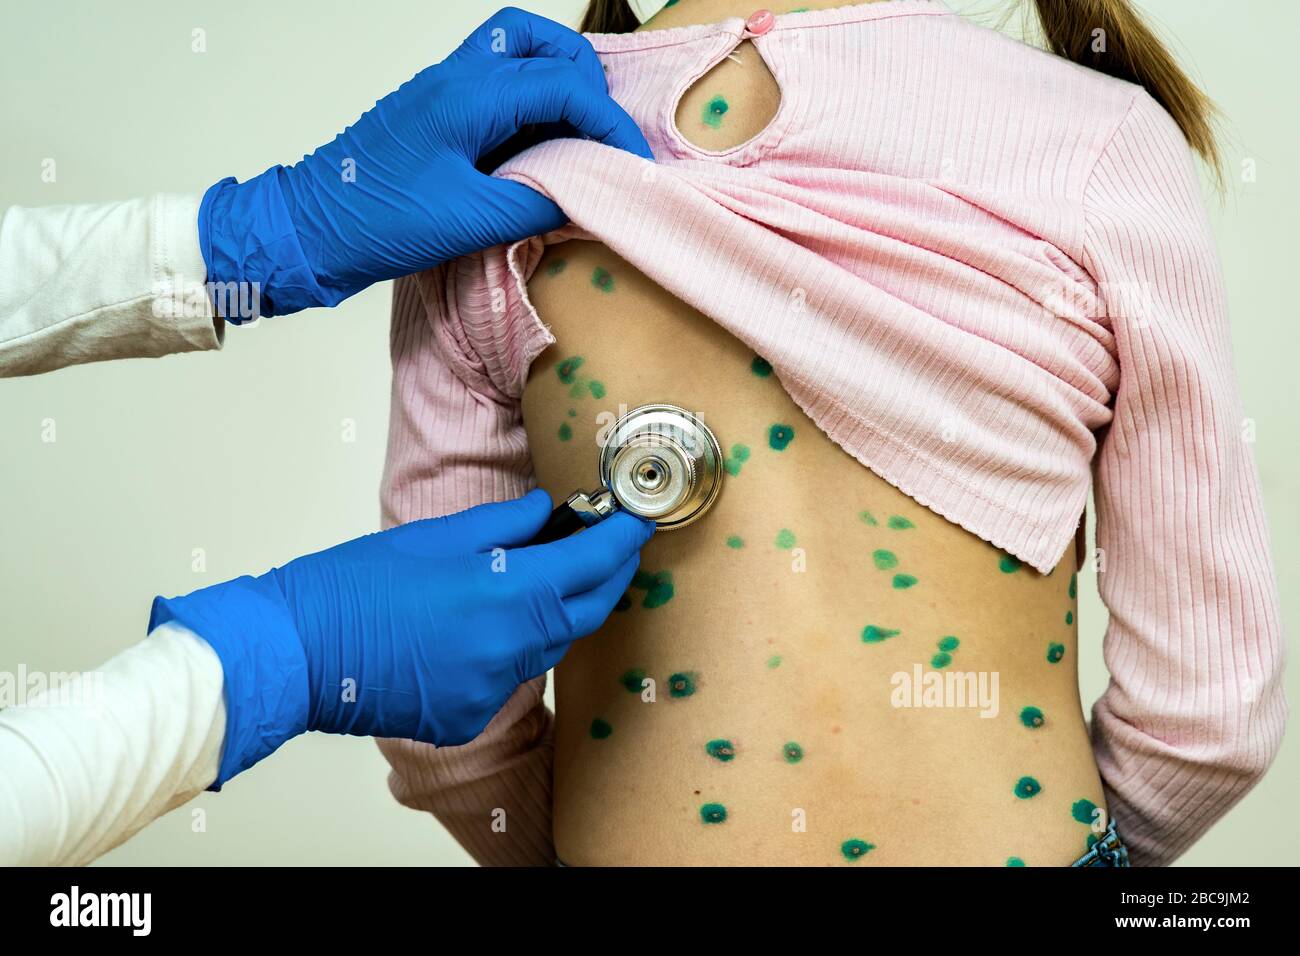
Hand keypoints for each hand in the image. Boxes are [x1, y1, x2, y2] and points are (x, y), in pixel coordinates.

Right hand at [150, 490, 653, 784]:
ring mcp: (491, 690)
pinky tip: (487, 624)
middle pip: (586, 612)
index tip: (636, 519)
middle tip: (613, 545)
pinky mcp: (469, 717)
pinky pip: (510, 677)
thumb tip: (548, 510)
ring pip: (550, 647)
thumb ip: (503, 525)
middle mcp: (509, 650)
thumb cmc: (352, 588)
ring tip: (551, 576)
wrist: (293, 654)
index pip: (590, 563)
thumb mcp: (433, 538)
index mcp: (504, 595)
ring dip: (560, 611)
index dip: (621, 538)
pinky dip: (512, 647)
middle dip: (608, 576)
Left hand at [199, 7, 651, 319]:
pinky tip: (540, 150)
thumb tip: (586, 199)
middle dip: (587, 86)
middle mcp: (457, 77)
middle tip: (603, 138)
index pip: (563, 85)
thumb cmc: (378, 222)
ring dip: (559, 85)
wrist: (311, 228)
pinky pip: (498, 82)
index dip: (609, 121)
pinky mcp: (437, 108)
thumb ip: (537, 206)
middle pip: (542, 43)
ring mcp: (444, 87)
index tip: (632, 161)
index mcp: (468, 96)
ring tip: (577, 138)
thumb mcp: (470, 222)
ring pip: (519, 50)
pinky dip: (531, 104)